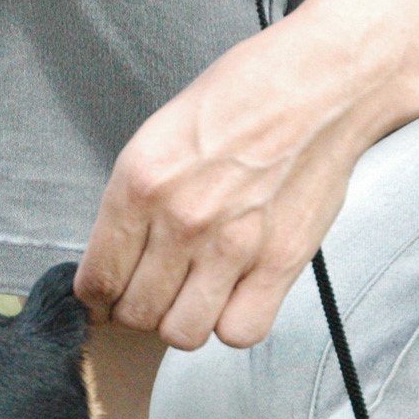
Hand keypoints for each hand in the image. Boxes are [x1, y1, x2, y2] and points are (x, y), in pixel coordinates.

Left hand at [74, 1, 403, 350]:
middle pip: (136, 313)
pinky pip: (240, 331)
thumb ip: (132, 203)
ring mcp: (232, 245)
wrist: (321, 85)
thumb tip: (113, 261)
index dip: (98, 299)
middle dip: (136, 311)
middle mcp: (181, 220)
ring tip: (192, 296)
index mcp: (140, 185)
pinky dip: (232, 324)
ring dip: (181, 322)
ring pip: (182, 333)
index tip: (106, 299)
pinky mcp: (281, 261)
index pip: (97, 280)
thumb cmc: (241, 100)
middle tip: (153, 293)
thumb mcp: (158, 137)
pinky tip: (232, 297)